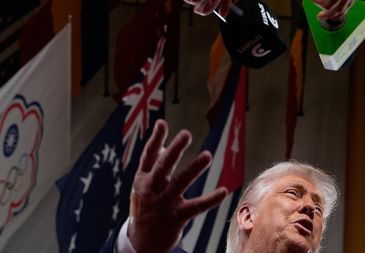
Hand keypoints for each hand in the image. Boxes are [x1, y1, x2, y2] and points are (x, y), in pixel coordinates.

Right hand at [126, 120, 227, 252]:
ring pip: (179, 184)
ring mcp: (162, 204)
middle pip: (163, 167)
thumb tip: (166, 142)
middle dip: (175, 150)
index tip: (162, 123)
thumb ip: (155, 163)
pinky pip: (195, 207)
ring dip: (193, 169)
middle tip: (186, 134)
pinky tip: (223, 191)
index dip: (155, 139)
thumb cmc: (146, 204)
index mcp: (142, 178)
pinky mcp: (176, 218)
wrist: (141, 242)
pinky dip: (210, 199)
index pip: (148, 156)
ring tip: (207, 155)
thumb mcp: (144, 183)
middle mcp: (150, 190)